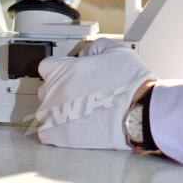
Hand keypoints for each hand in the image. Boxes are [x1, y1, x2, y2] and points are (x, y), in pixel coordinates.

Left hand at [34, 38, 154, 149]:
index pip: (46, 66)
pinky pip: (44, 133)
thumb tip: (85, 54)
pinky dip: (54, 132)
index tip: (67, 76)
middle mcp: (56, 90)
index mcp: (66, 69)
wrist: (139, 110)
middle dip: (59, 92)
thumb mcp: (117, 50)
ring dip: (56, 112)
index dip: (58, 70)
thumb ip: (95, 46)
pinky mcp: (59, 135)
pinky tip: (69, 128)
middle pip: (45, 90)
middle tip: (78, 96)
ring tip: (76, 114)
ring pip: (44, 112)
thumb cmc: (130, 83)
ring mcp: (56, 114)